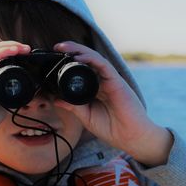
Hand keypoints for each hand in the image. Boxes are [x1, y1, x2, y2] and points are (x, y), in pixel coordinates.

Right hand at [0, 41, 30, 138]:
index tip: (25, 51)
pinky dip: (0, 54)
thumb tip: (28, 86)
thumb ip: (10, 91)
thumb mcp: (2, 101)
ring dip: (7, 47)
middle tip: (27, 48)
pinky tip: (12, 52)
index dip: (8, 49)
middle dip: (9, 44)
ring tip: (22, 48)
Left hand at [54, 41, 172, 165]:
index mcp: (95, 88)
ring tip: (64, 47)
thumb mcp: (86, 116)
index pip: (81, 69)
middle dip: (72, 50)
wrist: (130, 138)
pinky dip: (91, 59)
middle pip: (87, 60)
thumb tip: (56, 99)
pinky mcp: (117, 81)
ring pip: (94, 58)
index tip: (54, 58)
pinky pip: (103, 65)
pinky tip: (79, 57)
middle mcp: (102, 81)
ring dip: (79, 50)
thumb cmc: (111, 128)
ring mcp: (110, 80)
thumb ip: (72, 106)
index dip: (68, 62)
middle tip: (57, 46)